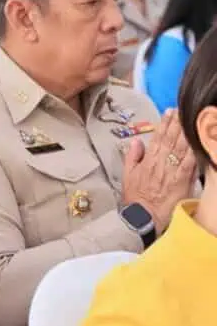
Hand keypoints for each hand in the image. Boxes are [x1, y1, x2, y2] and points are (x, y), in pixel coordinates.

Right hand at [121, 109, 197, 231]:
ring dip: (186, 131)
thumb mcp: (127, 176)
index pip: (157, 137)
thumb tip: (136, 141)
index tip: (169, 111)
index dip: (164, 123)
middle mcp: (160, 162)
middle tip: (182, 109)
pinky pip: (190, 162)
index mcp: (147, 160)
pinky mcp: (182, 179)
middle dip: (177, 123)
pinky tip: (198, 140)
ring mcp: (172, 170)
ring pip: (181, 146)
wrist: (144, 216)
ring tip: (190, 118)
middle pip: (171, 138)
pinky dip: (194, 150)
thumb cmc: (135, 198)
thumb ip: (132, 157)